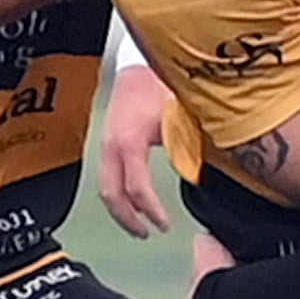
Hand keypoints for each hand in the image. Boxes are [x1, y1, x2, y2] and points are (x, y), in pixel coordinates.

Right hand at [98, 63, 174, 236]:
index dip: (150, 210)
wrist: (139, 65)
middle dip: (129, 219)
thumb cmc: (160, 87)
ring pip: (106, 188)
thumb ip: (185, 149)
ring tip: (140, 225)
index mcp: (128, 141)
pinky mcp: (107, 144)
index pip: (136, 187)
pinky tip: (134, 201)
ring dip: (122, 210)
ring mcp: (105, 145)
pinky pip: (108, 177)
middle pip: (112, 194)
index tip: (165, 224)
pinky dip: (119, 194)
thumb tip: (194, 177)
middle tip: (148, 233)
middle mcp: (111, 146)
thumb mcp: (178, 119)